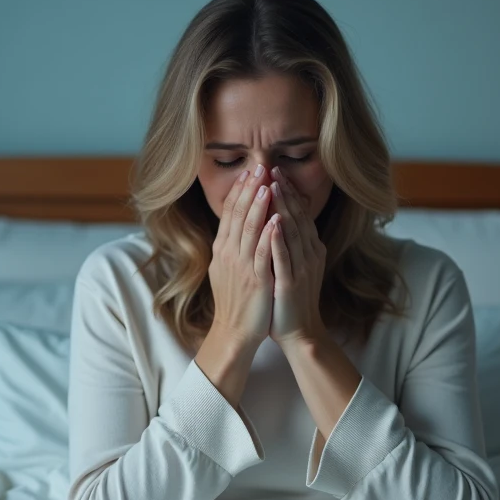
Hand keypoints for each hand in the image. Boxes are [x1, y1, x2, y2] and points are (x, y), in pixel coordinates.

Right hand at [208, 166, 276, 347]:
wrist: (235, 332)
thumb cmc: (236, 301)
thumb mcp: (228, 269)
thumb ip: (232, 245)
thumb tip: (238, 225)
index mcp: (223, 249)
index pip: (229, 213)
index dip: (239, 191)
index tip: (249, 172)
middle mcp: (229, 253)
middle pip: (238, 214)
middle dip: (249, 189)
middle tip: (259, 167)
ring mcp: (241, 266)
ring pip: (249, 229)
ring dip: (258, 205)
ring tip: (266, 184)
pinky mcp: (255, 279)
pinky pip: (261, 252)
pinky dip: (268, 234)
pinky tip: (276, 218)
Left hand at [267, 167, 326, 346]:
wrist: (299, 332)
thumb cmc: (290, 299)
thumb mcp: (293, 265)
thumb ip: (289, 243)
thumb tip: (279, 219)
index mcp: (309, 249)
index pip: (299, 214)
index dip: (288, 192)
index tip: (275, 171)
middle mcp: (309, 254)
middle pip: (297, 217)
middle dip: (284, 192)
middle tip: (272, 169)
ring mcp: (301, 268)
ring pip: (292, 232)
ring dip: (283, 208)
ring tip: (273, 186)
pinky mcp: (291, 283)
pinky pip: (284, 258)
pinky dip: (279, 239)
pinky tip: (273, 223)